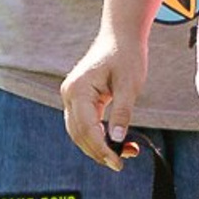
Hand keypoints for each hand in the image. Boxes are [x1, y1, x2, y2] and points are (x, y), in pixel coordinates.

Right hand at [61, 33, 141, 170]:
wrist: (122, 35)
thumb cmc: (127, 55)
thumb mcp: (130, 84)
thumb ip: (123, 112)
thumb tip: (118, 140)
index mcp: (78, 90)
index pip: (86, 129)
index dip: (101, 149)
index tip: (118, 162)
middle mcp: (69, 95)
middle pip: (78, 133)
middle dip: (99, 151)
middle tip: (121, 163)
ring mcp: (71, 96)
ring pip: (79, 131)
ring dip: (98, 145)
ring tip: (123, 154)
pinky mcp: (79, 98)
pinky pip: (84, 122)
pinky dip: (97, 135)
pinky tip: (116, 141)